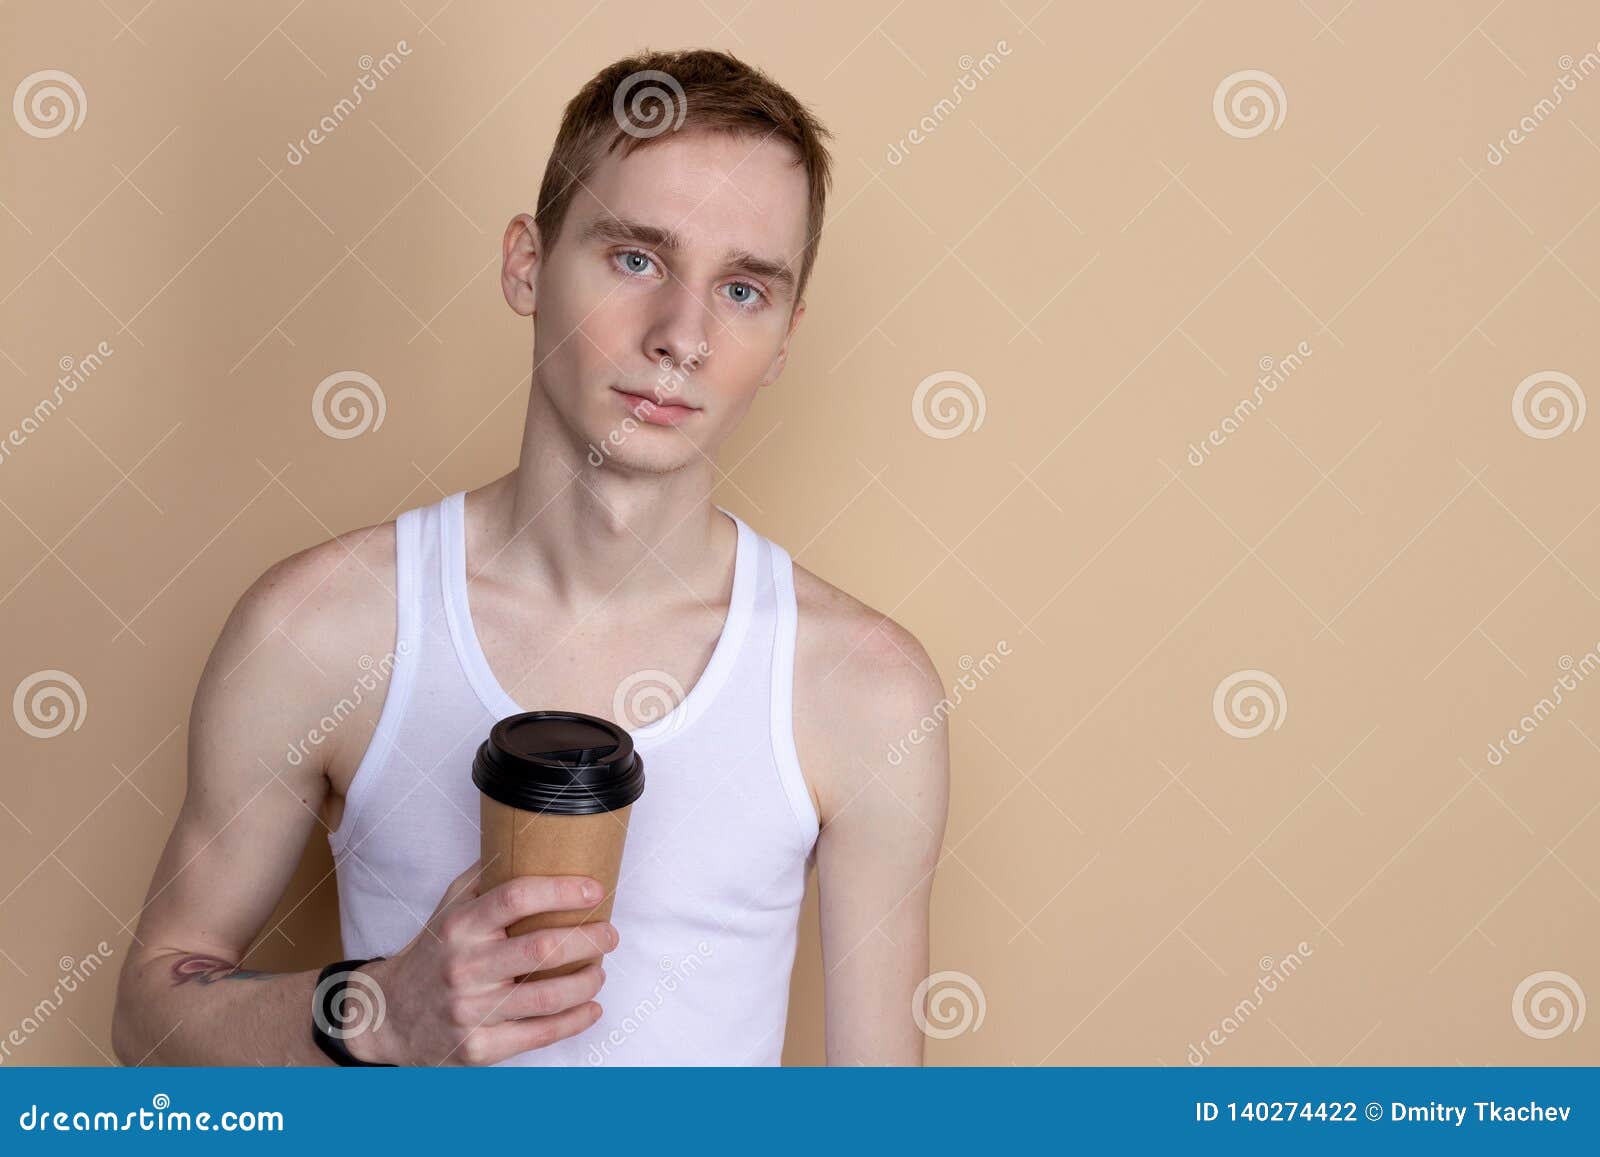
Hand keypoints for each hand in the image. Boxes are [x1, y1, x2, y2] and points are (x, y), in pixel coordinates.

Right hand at [342, 859, 618, 1064]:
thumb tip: (534, 837)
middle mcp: (464, 967)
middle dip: (590, 939)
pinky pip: (540, 1035)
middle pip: (543, 948)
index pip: (516, 897)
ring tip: (600, 971)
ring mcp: (471, 1010)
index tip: (595, 889)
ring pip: (549, 997)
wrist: (389, 1015)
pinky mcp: (479, 1048)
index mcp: (460, 926)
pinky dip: (576, 1020)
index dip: (562, 890)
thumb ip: (487, 875)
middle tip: (610, 934)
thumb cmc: (434, 952)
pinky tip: (591, 1007)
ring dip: (588, 981)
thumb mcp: (450, 906)